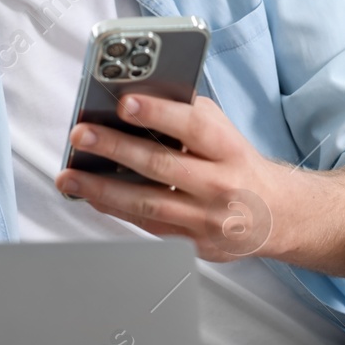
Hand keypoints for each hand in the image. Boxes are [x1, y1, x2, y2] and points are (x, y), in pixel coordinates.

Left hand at [54, 95, 282, 261]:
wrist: (275, 215)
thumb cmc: (239, 165)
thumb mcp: (224, 132)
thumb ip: (186, 115)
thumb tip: (135, 100)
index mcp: (230, 149)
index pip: (193, 127)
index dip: (158, 113)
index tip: (125, 103)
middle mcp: (221, 185)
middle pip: (161, 166)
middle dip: (115, 148)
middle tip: (81, 134)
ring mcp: (207, 219)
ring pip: (147, 203)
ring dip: (101, 189)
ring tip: (69, 177)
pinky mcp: (194, 243)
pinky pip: (147, 225)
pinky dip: (115, 209)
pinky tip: (91, 196)